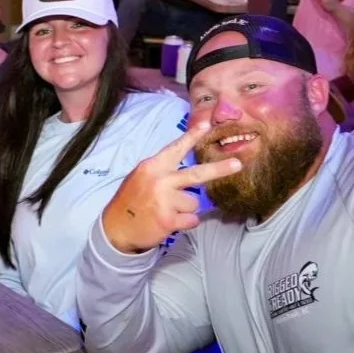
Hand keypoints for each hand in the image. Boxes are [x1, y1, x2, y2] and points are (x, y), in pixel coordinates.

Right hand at [102, 122, 241, 253]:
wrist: (115, 228)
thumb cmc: (131, 201)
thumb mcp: (140, 178)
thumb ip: (161, 172)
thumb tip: (187, 171)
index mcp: (152, 166)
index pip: (176, 149)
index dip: (192, 136)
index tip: (207, 124)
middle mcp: (159, 180)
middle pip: (197, 174)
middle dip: (220, 169)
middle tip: (238, 164)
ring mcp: (164, 200)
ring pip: (194, 202)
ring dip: (185, 208)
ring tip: (167, 210)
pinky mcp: (169, 219)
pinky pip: (192, 219)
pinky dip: (185, 222)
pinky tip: (169, 222)